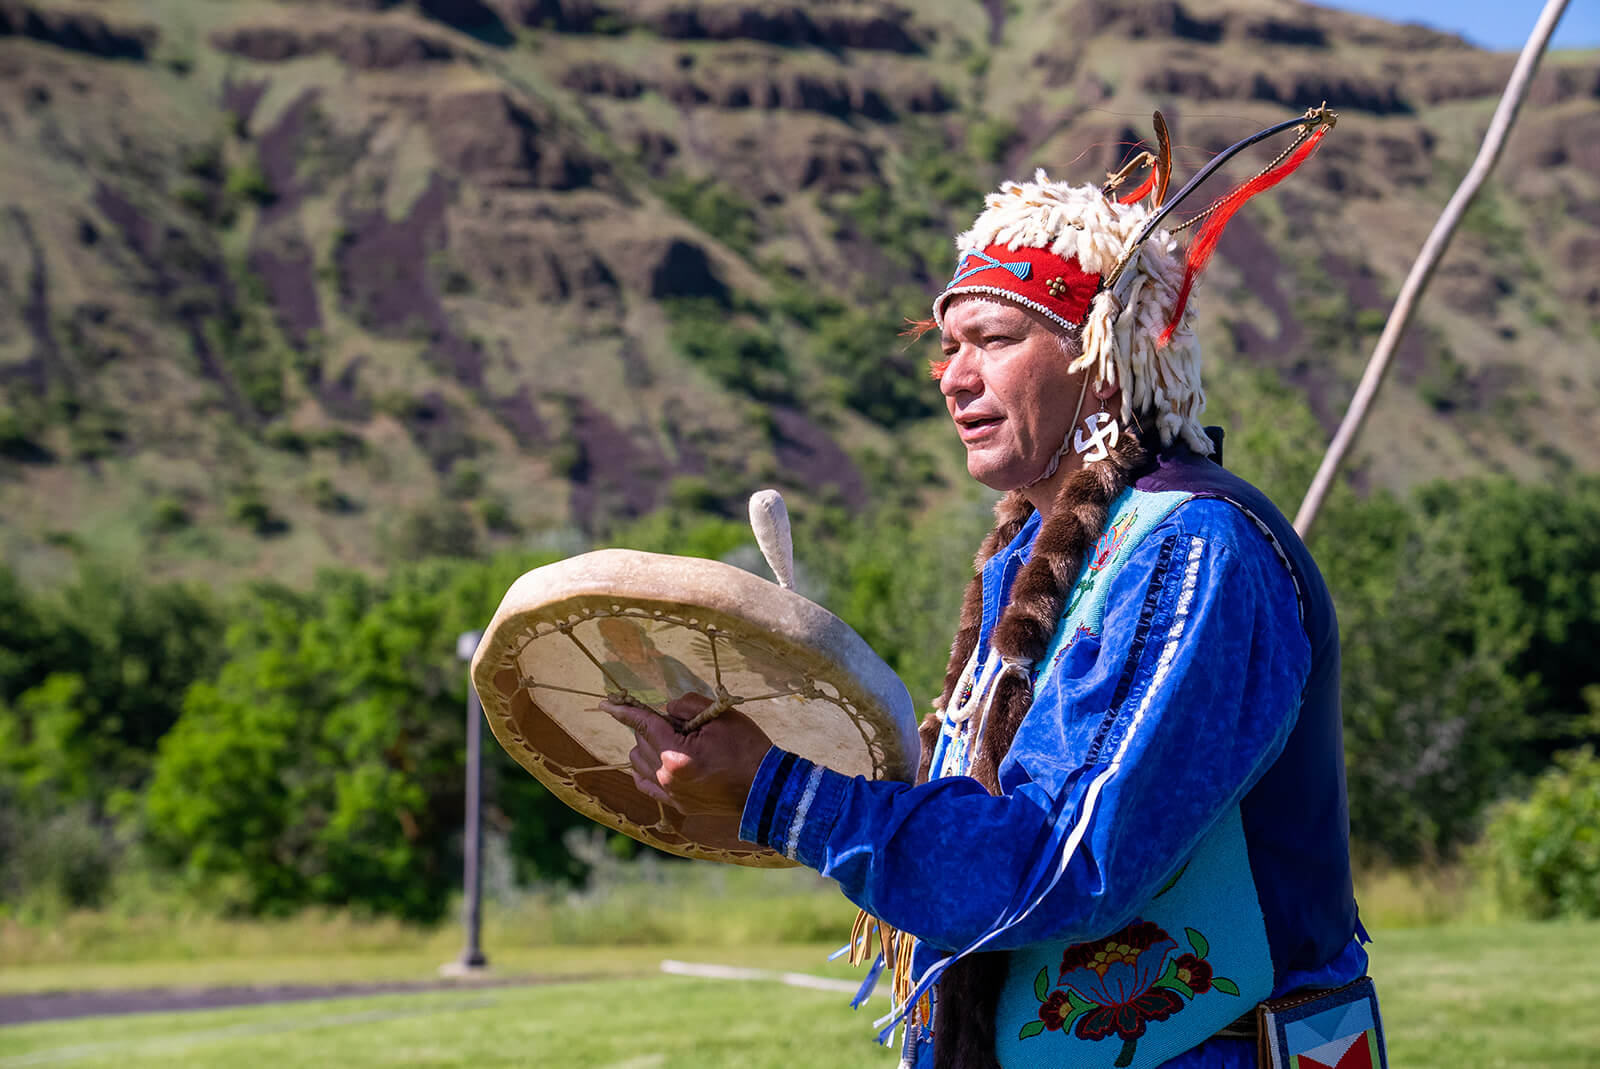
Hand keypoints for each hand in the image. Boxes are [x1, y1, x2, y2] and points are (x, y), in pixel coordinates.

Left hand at [602, 694, 772, 817]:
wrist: (765, 790)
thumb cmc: (747, 749)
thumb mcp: (721, 716)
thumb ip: (688, 706)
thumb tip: (667, 709)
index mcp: (675, 754)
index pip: (643, 725)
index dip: (624, 711)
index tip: (605, 704)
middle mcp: (667, 776)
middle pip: (642, 742)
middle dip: (651, 725)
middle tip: (677, 720)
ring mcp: (671, 793)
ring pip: (640, 763)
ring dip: (646, 746)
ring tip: (670, 739)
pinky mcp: (678, 804)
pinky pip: (647, 785)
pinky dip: (644, 770)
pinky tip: (651, 761)